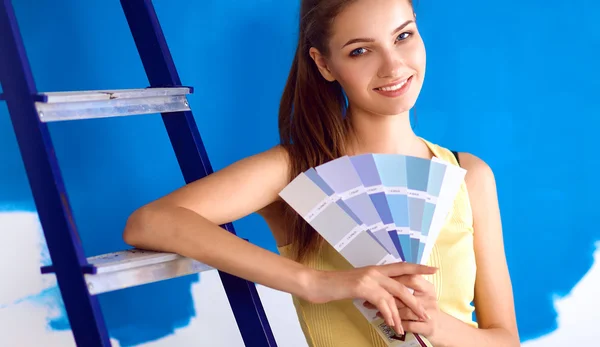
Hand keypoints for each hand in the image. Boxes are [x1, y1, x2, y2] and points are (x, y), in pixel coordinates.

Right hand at [306, 262, 437, 333]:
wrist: (317, 283)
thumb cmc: (335, 285)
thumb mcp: (357, 284)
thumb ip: (371, 288)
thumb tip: (381, 298)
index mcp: (375, 268)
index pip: (402, 266)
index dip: (418, 268)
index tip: (433, 269)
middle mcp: (375, 270)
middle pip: (403, 283)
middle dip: (416, 300)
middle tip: (426, 312)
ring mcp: (370, 278)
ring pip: (395, 296)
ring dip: (402, 315)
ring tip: (405, 328)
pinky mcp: (363, 287)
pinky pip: (382, 303)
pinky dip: (389, 315)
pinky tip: (391, 324)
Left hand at [363, 274, 440, 340]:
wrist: (439, 326)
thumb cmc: (424, 306)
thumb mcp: (418, 292)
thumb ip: (405, 283)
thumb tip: (384, 274)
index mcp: (427, 287)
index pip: (411, 277)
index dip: (393, 277)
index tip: (377, 277)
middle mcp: (430, 298)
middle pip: (405, 292)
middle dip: (385, 293)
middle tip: (369, 292)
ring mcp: (430, 313)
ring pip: (404, 310)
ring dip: (386, 309)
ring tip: (371, 307)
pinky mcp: (428, 327)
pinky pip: (408, 324)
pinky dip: (395, 322)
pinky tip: (385, 320)